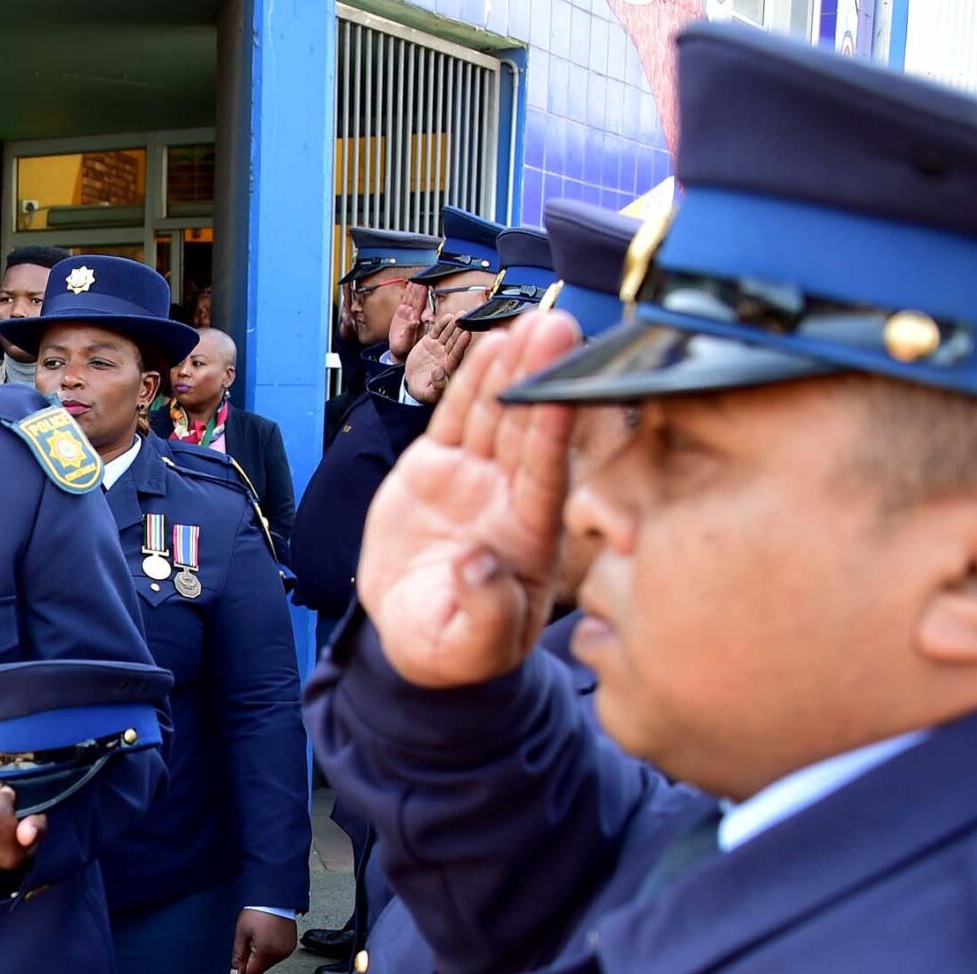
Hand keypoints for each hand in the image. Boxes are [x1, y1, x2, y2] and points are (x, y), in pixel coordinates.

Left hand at [231, 911, 298, 973]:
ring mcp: (287, 950)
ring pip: (270, 963)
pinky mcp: (291, 946)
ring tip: (262, 934)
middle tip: (252, 939)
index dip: (244, 967)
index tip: (243, 954)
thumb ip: (238, 956)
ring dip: (263, 953)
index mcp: (265, 952)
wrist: (275, 898)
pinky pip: (278, 955)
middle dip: (254, 958)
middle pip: (261, 969)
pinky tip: (270, 935)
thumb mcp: (241, 933)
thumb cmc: (257, 912)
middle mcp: (278, 954)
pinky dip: (272, 949)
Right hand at [357, 314, 580, 688]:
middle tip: (556, 328)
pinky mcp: (441, 468)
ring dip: (512, 369)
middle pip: (528, 431)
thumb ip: (486, 613)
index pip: (544, 477)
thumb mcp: (470, 648)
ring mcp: (478, 480)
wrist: (416, 635)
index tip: (561, 388)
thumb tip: (480, 564)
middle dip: (540, 379)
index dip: (551, 432)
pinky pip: (458, 418)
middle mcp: (511, 499)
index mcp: (529, 539)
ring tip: (529, 321)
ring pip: (497, 415)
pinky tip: (491, 344)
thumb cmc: (455, 648)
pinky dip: (471, 383)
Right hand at [386, 284, 429, 359]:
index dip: (424, 295)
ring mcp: (409, 313)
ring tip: (418, 277)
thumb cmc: (405, 349)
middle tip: (423, 277)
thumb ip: (411, 332)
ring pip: (413, 297)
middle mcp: (415, 316)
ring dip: (415, 288)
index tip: (426, 286)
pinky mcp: (402, 312)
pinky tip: (411, 284)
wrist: (398, 352)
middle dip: (421, 288)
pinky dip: (408, 291)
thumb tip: (415, 321)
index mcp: (417, 321)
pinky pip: (406, 299)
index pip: (422, 305)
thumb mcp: (407, 342)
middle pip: (419, 299)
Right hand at [401, 319, 470, 405]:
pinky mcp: (431, 341)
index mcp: (449, 369)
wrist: (413, 382)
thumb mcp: (428, 393)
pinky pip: (437, 331)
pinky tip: (447, 317)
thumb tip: (439, 373)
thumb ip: (436, 386)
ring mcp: (440, 348)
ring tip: (460, 315)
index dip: (461, 345)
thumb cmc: (423, 391)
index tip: (466, 334)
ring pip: (448, 334)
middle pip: (455, 342)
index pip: (457, 355)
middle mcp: (447, 356)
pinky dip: (442, 324)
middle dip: (460, 330)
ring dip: (454, 325)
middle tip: (466, 318)